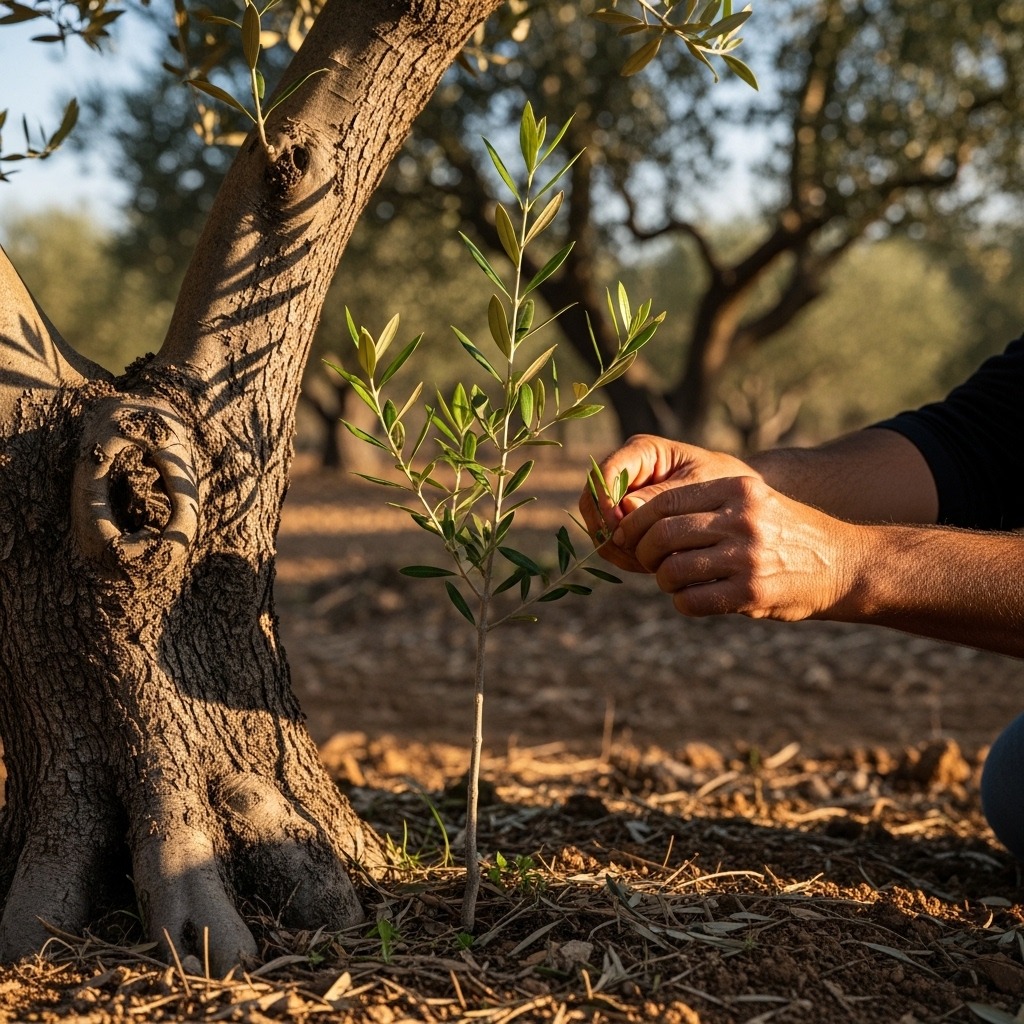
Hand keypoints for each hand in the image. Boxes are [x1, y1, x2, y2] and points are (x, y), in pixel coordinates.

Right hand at [579, 434, 759, 571]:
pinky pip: (610, 542)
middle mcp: (624, 472)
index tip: (619, 527)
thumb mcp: (699, 486)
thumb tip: (624, 509)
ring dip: (616, 548)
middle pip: (591, 501)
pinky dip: (624, 557)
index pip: (604, 472)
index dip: (604, 500)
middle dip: (607, 530)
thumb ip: (664, 496)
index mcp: (641, 452)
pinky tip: (649, 565)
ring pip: (597, 526)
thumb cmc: (723, 483)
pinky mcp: (625, 522)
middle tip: (634, 553)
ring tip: (648, 562)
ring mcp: (621, 499)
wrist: (735, 501)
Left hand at [612, 473, 861, 621]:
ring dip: (663, 580)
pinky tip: (693, 598)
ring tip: (674, 580)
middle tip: (647, 561)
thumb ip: (702, 505)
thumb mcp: (751, 501)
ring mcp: (747, 557)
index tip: (627, 535)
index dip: (635, 521)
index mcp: (737, 489)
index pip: (665, 502)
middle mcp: (742, 519)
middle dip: (643, 552)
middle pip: (662, 535)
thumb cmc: (784, 532)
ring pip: (672, 570)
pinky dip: (682, 603)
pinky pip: (691, 601)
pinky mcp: (751, 593)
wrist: (844, 563)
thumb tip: (631, 511)